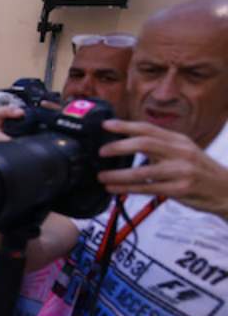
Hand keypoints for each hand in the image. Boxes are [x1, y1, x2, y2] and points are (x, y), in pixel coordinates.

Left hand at [98, 119, 227, 217]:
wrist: (226, 190)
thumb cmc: (199, 171)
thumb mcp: (184, 152)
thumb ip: (160, 147)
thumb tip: (127, 143)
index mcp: (178, 140)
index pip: (148, 128)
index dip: (125, 125)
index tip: (105, 125)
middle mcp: (180, 152)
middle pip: (145, 144)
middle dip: (119, 146)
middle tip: (101, 151)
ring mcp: (181, 171)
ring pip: (143, 171)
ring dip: (118, 174)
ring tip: (101, 175)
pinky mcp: (180, 189)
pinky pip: (147, 188)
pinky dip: (126, 188)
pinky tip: (112, 188)